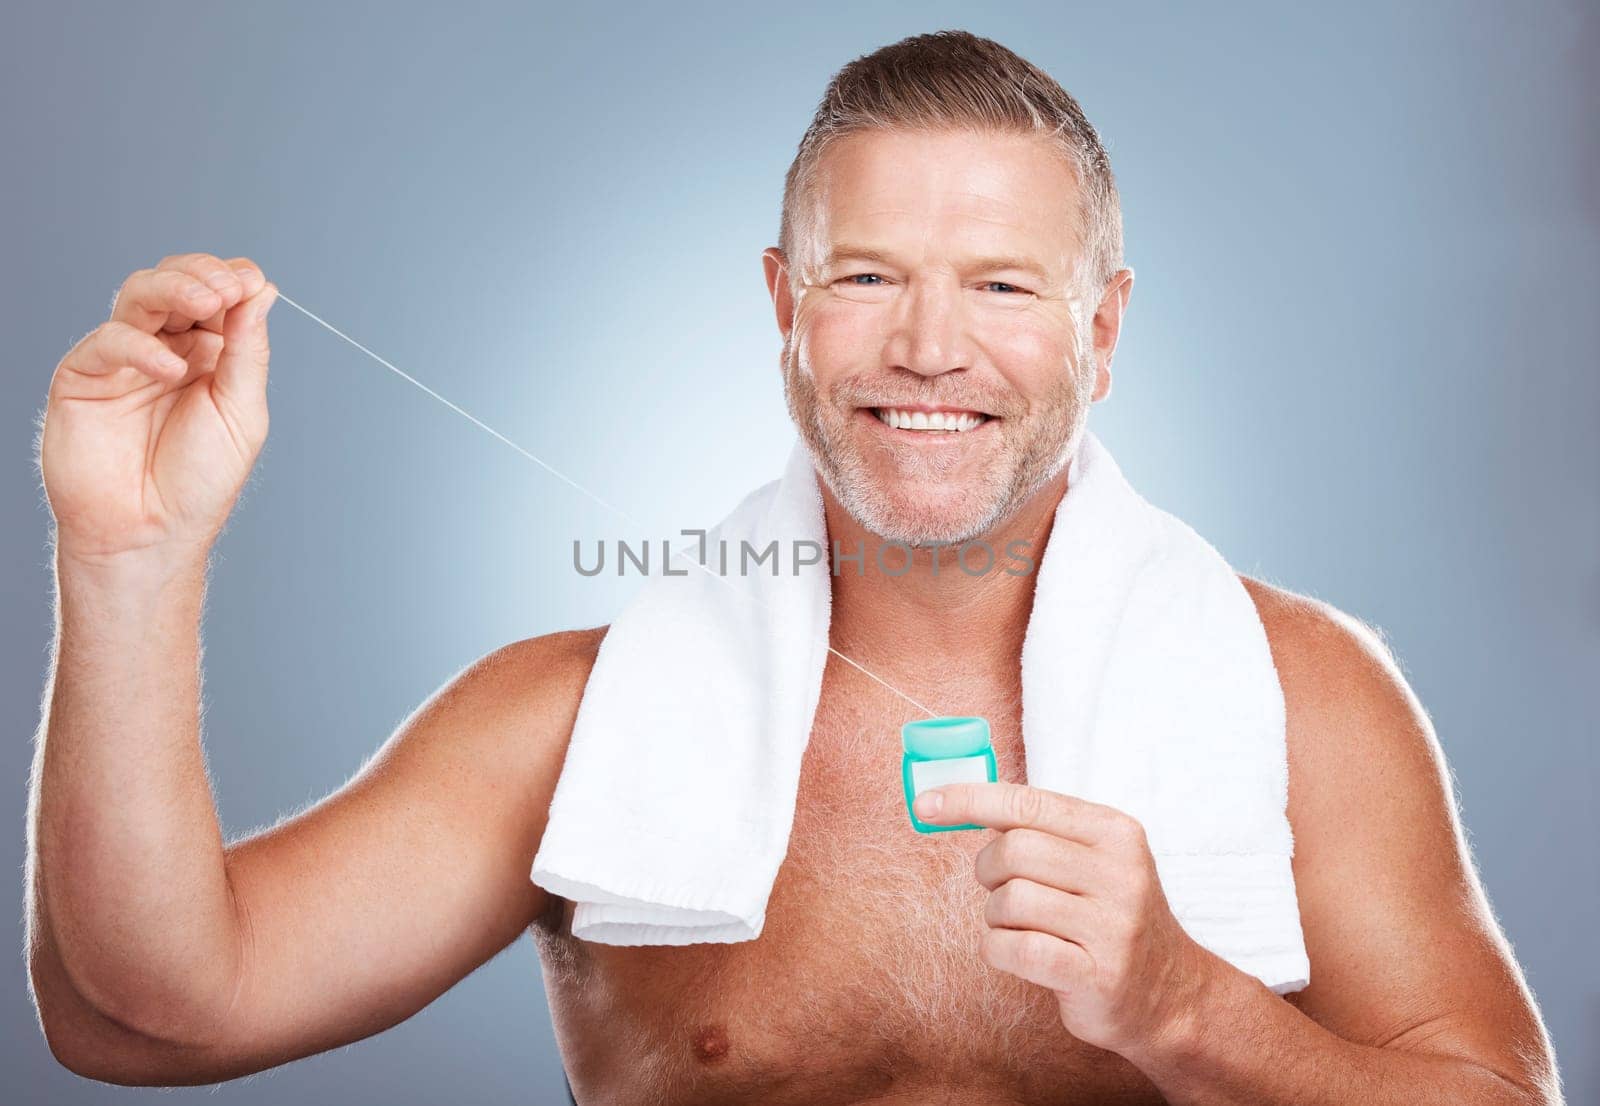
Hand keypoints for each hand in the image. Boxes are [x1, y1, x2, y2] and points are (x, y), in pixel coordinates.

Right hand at [40, 253, 277, 564]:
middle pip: (178, 284)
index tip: (250, 280)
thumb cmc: (197, 483)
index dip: (232, 278)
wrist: (149, 535)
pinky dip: (139, 346)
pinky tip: (170, 368)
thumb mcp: (241, 413)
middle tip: (226, 286)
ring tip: (205, 301)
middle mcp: (167, 350)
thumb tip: (261, 290)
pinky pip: (108, 342)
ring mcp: (125, 360)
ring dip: (174, 288)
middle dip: (204, 274)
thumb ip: (248, 352)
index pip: (218, 295)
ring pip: (140, 296)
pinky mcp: (85, 376)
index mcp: (210, 355)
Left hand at [914, 781, 1219, 1056]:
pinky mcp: (1097, 975)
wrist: (1169, 995)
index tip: (925, 803)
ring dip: (996, 916)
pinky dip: (999, 949)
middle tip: (1001, 888)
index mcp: (1115, 832)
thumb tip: (957, 798)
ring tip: (1020, 926)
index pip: (1027, 803)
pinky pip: (1016, 949)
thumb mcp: (1093, 860)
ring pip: (1010, 901)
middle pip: (1013, 851)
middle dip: (989, 870)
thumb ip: (1038, 829)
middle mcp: (1120, 873)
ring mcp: (1113, 926)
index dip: (968, 800)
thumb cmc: (1108, 917)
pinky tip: (1018, 953)